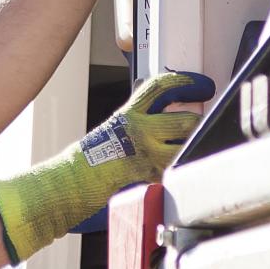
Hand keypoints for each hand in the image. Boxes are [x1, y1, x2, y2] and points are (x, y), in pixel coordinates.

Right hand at [0, 69, 214, 262]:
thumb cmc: (86, 165)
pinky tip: (181, 175)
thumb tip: (165, 124)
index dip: (185, 82)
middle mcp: (138, 130)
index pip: (162, 87)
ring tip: (194, 150)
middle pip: (184, 119)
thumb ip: (137, 127)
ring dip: (193, 148)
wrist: (66, 185)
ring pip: (186, 145)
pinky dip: (181, 172)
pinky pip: (176, 171)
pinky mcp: (149, 177)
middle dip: (198, 123)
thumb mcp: (112, 133)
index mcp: (128, 115)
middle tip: (201, 126)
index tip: (202, 86)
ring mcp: (146, 154)